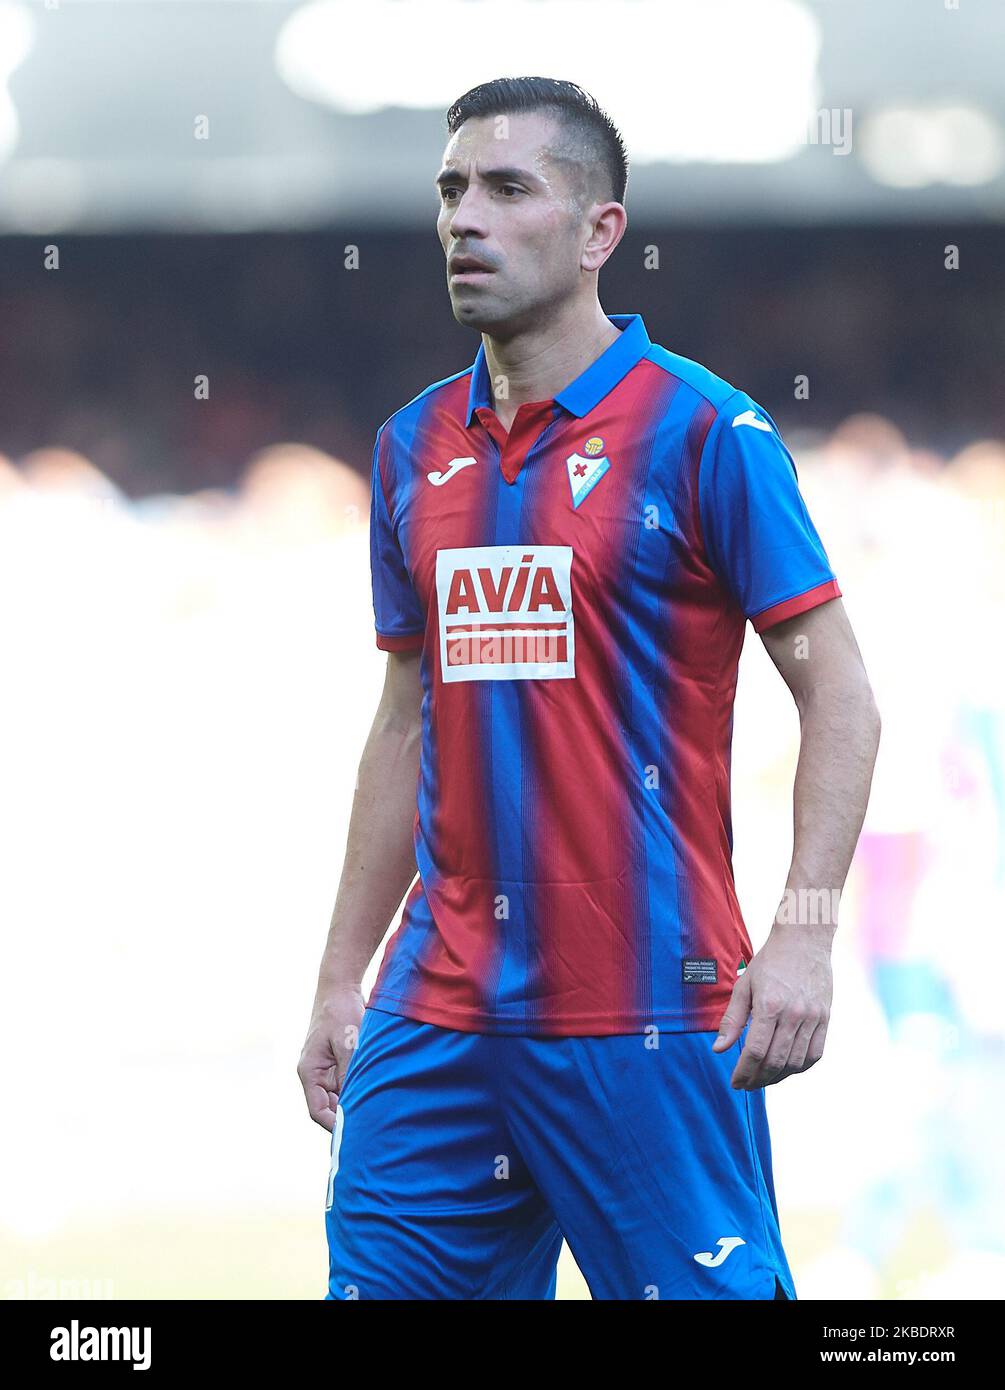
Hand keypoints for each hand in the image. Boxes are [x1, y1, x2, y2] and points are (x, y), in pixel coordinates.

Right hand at [297, 984, 364, 1130]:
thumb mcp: (348, 1043)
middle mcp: (315, 1074)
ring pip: (339, 1096)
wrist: (340, 986)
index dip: (334, 1126)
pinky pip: (346, 1083)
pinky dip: (358, 1088)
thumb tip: (355, 1103)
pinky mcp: (337, 1061)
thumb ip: (350, 1073)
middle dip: (347, 1116)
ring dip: (354, 1102)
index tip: (355, 1133)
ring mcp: (326, 1068)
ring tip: (378, 1111)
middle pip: (329, 1107)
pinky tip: (376, 1092)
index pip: (317, 1111)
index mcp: (309, 1072)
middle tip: (373, 1127)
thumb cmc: (341, 1012)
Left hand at [712, 923, 832, 1088]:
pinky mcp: (825, 1018)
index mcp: (769, 1005)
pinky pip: (815, 1054)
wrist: (804, 940)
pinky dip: (800, 1067)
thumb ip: (732, 1020)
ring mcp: (812, 1017)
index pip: (754, 1052)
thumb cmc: (770, 961)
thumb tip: (719, 1049)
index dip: (743, 1072)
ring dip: (778, 1077)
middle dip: (758, 1079)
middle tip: (746, 1085)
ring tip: (763, 1079)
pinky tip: (786, 1069)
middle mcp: (793, 1014)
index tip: (735, 1082)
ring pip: (795, 1062)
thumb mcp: (744, 986)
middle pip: (775, 1062)